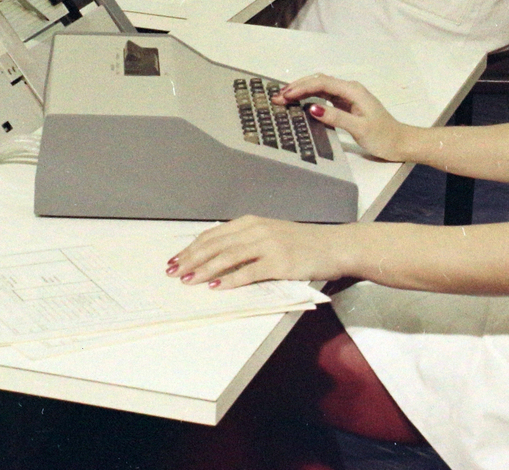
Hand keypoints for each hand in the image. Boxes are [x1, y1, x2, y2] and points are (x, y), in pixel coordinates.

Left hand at [167, 216, 353, 289]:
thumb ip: (246, 241)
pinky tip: (217, 286)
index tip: (176, 259)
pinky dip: (231, 280)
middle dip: (192, 259)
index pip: (214, 235)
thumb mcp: (271, 234)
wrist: (334, 245)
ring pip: (228, 257)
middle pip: (216, 245)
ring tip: (189, 280)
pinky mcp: (280, 262)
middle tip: (174, 272)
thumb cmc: (303, 243)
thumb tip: (217, 256)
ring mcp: (268, 245)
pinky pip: (249, 272)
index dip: (192, 247)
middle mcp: (257, 230)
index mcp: (251, 222)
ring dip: (205, 269)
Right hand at [275, 73, 411, 161]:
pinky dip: (310, 98)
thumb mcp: (359, 128)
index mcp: (353, 90)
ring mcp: (348, 97)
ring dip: (302, 91)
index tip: (285, 95)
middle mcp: (349, 90)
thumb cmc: (384, 136)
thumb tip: (312, 108)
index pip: (321, 82)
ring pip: (320, 88)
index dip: (301, 87)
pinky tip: (300, 103)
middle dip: (297, 87)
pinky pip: (324, 97)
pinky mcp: (346, 105)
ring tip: (284, 99)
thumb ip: (336, 117)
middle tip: (278, 97)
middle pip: (318, 81)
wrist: (400, 142)